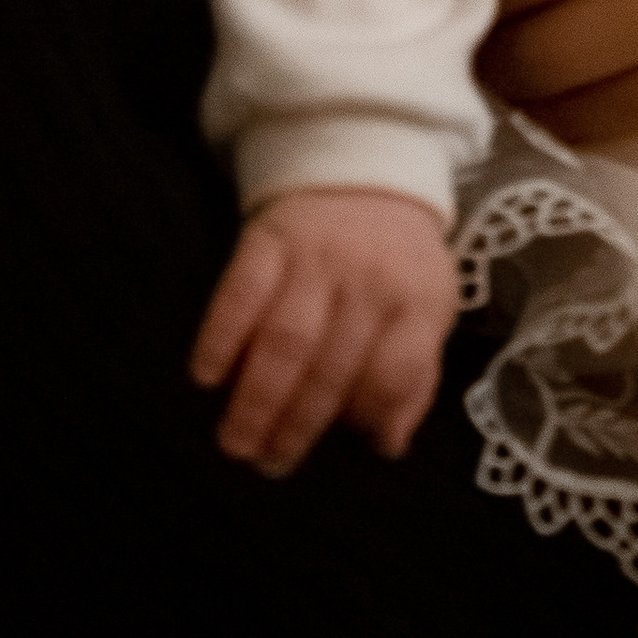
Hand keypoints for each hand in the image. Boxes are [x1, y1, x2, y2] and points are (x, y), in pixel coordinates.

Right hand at [190, 186, 455, 475]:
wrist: (367, 173)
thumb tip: (390, 444)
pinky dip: (222, 335)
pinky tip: (207, 376)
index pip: (394, 370)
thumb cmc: (398, 261)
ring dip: (258, 397)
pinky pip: (241, 292)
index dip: (369, 414)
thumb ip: (416, 376)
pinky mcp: (269, 239)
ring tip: (237, 441)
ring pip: (286, 338)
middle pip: (332, 365)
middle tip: (270, 464)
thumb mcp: (430, 308)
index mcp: (416, 300)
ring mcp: (316, 258)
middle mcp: (367, 279)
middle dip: (299, 424)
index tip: (344, 447)